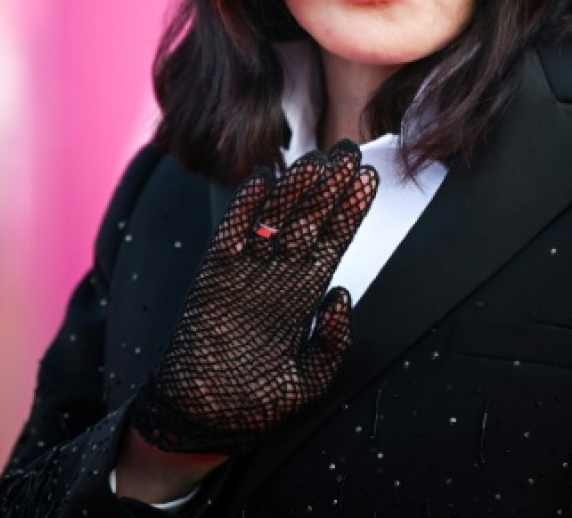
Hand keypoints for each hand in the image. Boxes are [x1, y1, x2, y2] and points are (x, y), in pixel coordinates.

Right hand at [130, 140, 377, 453]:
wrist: (202, 422)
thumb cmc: (256, 405)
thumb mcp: (310, 381)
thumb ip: (331, 342)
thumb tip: (341, 295)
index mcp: (304, 297)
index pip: (332, 241)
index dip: (350, 210)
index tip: (369, 177)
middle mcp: (277, 277)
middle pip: (308, 221)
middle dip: (329, 187)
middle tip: (348, 149)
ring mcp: (245, 274)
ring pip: (274, 220)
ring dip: (294, 188)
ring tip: (315, 157)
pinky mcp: (213, 278)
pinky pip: (231, 235)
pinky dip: (245, 206)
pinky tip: (262, 177)